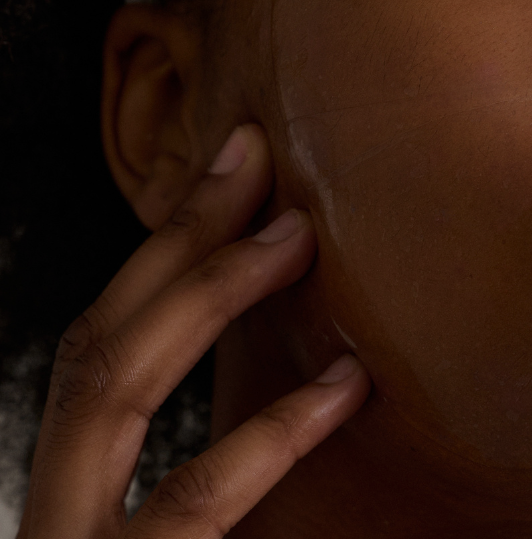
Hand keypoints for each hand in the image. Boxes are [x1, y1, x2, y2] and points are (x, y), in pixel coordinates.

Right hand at [17, 124, 368, 538]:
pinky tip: (344, 384)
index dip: (161, 253)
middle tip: (257, 158)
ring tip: (297, 236)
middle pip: (96, 345)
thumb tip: (336, 371)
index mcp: (74, 493)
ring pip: (111, 393)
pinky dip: (270, 435)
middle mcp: (58, 511)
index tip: (232, 167)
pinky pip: (194, 502)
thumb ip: (222, 475)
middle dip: (174, 243)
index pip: (101, 348)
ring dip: (205, 296)